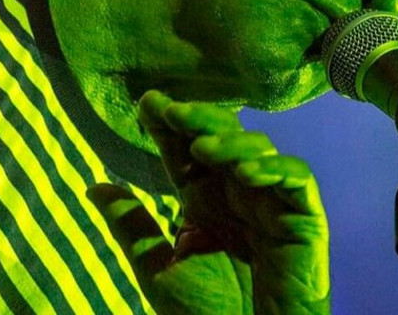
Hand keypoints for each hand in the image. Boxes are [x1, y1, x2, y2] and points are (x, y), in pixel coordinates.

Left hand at [87, 92, 330, 314]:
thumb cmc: (207, 314)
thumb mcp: (159, 267)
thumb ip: (133, 224)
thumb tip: (94, 186)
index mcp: (204, 198)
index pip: (187, 149)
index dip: (170, 124)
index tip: (147, 103)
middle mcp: (236, 190)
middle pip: (223, 137)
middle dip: (199, 119)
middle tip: (173, 111)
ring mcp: (270, 199)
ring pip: (258, 149)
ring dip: (232, 143)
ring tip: (203, 147)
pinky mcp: (303, 215)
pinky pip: (296, 179)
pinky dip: (276, 169)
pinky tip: (248, 173)